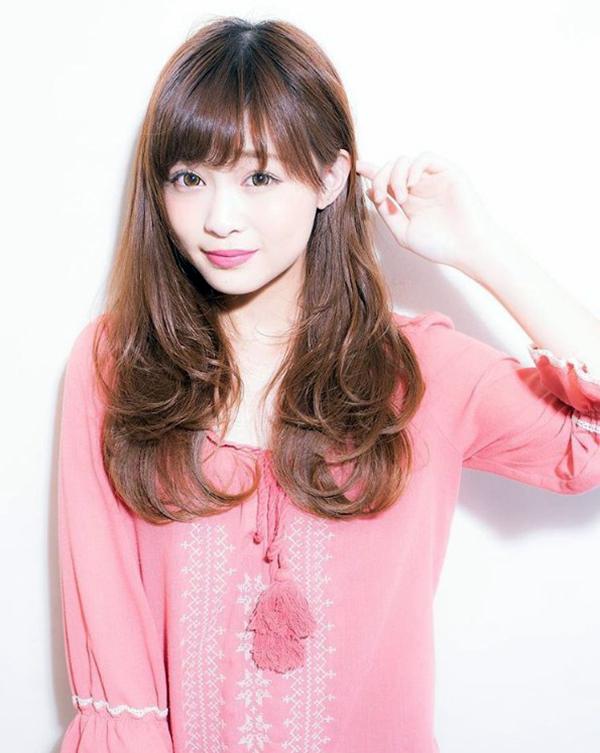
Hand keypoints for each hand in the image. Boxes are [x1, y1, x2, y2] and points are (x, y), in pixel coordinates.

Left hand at [356, 151, 500, 271]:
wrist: (467, 248)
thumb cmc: (439, 245)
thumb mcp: (404, 233)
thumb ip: (387, 214)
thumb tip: (370, 194)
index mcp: (408, 201)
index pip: (386, 181)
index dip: (371, 172)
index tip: (356, 168)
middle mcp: (418, 188)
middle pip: (390, 168)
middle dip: (379, 178)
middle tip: (380, 197)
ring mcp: (433, 179)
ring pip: (404, 161)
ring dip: (395, 177)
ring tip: (400, 198)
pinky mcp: (448, 172)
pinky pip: (425, 158)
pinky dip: (413, 168)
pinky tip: (410, 186)